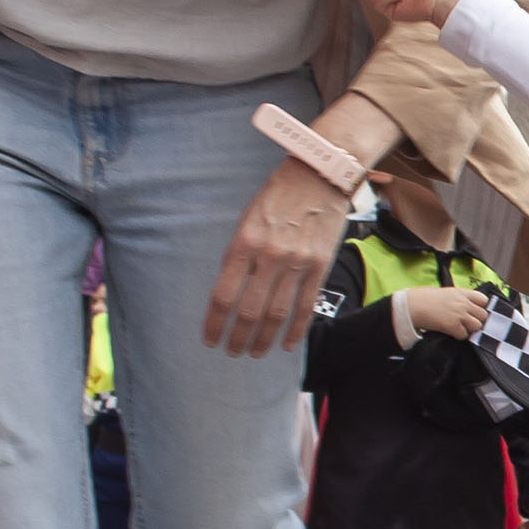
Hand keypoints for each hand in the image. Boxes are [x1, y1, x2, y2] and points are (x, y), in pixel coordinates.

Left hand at [203, 157, 351, 356]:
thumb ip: (239, 253)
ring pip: (277, 314)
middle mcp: (269, 256)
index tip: (209, 339)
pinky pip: (305, 306)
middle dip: (237, 338)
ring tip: (255, 353)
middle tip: (231, 352)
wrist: (318, 176)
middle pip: (249, 312)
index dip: (214, 323)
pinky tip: (287, 344)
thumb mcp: (247, 219)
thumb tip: (230, 289)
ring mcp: (296, 263)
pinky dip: (295, 330)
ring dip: (264, 340)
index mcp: (244, 243)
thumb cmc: (277, 195)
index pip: (223, 295)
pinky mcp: (319, 266)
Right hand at [404, 284, 489, 340]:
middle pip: (483, 315)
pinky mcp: (453, 326)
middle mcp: (463, 303)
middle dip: (476, 320)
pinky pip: (464, 335)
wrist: (413, 306)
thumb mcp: (446, 292)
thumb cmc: (425, 298)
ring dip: (469, 329)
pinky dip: (459, 336)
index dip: (481, 307)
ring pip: (477, 326)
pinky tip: (451, 332)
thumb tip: (469, 306)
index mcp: (461, 293)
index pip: (484, 300)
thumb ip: (460, 298)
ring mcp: (459, 315)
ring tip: (460, 327)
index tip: (475, 311)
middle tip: (467, 322)